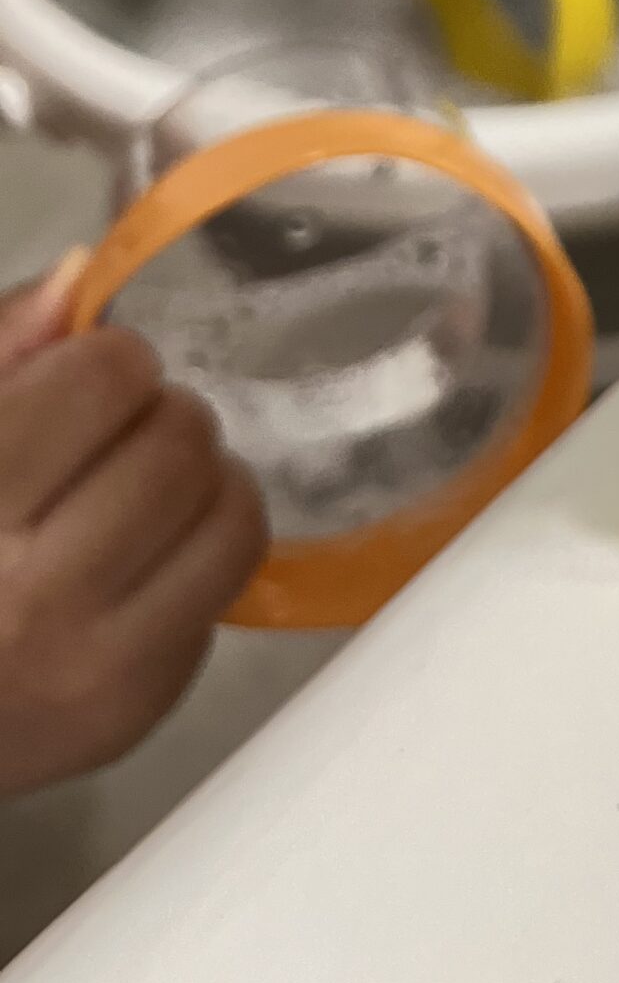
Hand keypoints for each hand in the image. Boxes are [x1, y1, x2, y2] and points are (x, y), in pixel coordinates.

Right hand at [0, 259, 267, 797]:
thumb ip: (0, 350)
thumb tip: (80, 276)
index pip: (107, 379)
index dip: (105, 362)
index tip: (81, 379)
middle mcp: (26, 600)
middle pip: (181, 440)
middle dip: (158, 416)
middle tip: (112, 437)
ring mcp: (89, 666)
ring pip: (232, 512)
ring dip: (198, 480)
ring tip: (137, 487)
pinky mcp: (135, 707)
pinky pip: (227, 584)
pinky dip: (199, 550)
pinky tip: (136, 554)